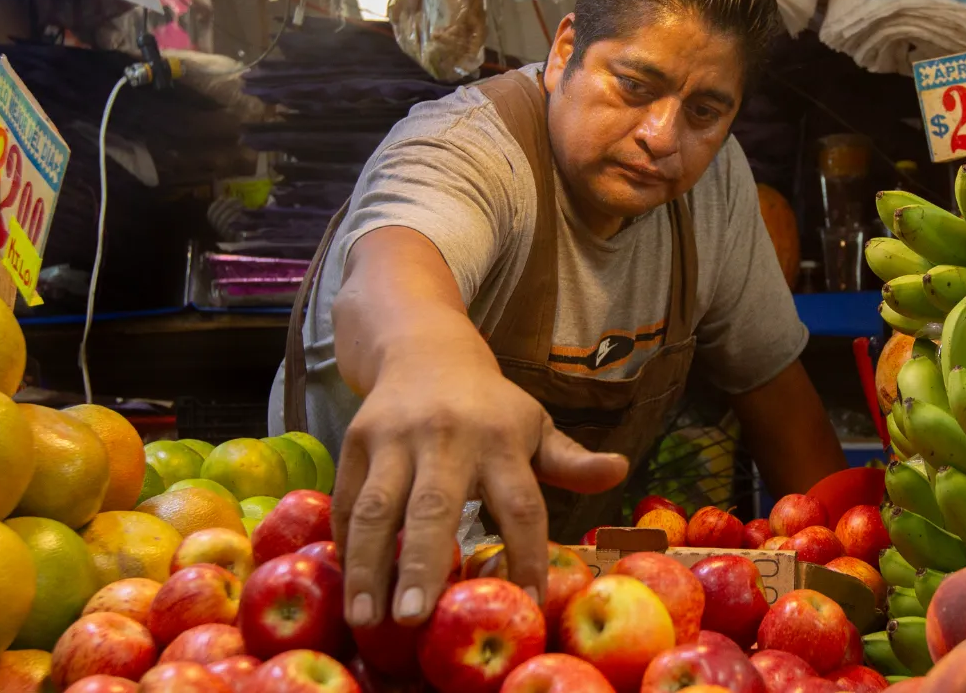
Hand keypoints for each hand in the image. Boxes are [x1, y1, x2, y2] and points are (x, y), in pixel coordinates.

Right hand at [331, 352, 628, 628]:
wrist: (424, 347)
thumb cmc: (488, 407)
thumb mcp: (534, 426)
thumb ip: (571, 461)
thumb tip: (620, 472)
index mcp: (500, 439)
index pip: (520, 504)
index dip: (526, 554)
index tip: (524, 601)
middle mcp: (446, 437)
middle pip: (433, 508)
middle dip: (422, 564)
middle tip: (416, 619)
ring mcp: (395, 438)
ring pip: (376, 507)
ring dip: (369, 565)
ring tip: (368, 619)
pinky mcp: (356, 440)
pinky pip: (346, 498)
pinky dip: (345, 542)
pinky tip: (348, 583)